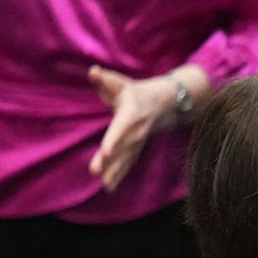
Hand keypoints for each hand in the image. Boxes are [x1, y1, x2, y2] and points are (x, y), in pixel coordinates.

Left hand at [88, 66, 184, 190]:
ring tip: (105, 185)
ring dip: (116, 172)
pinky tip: (110, 186)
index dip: (114, 141)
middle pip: (124, 148)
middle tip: (96, 172)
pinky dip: (120, 174)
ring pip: (127, 158)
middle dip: (112, 161)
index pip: (122, 128)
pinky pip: (129, 162)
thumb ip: (105, 78)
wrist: (164, 103)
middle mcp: (137, 130)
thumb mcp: (121, 82)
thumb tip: (93, 71)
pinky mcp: (137, 148)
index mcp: (132, 114)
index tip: (106, 152)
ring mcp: (139, 141)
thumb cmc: (135, 92)